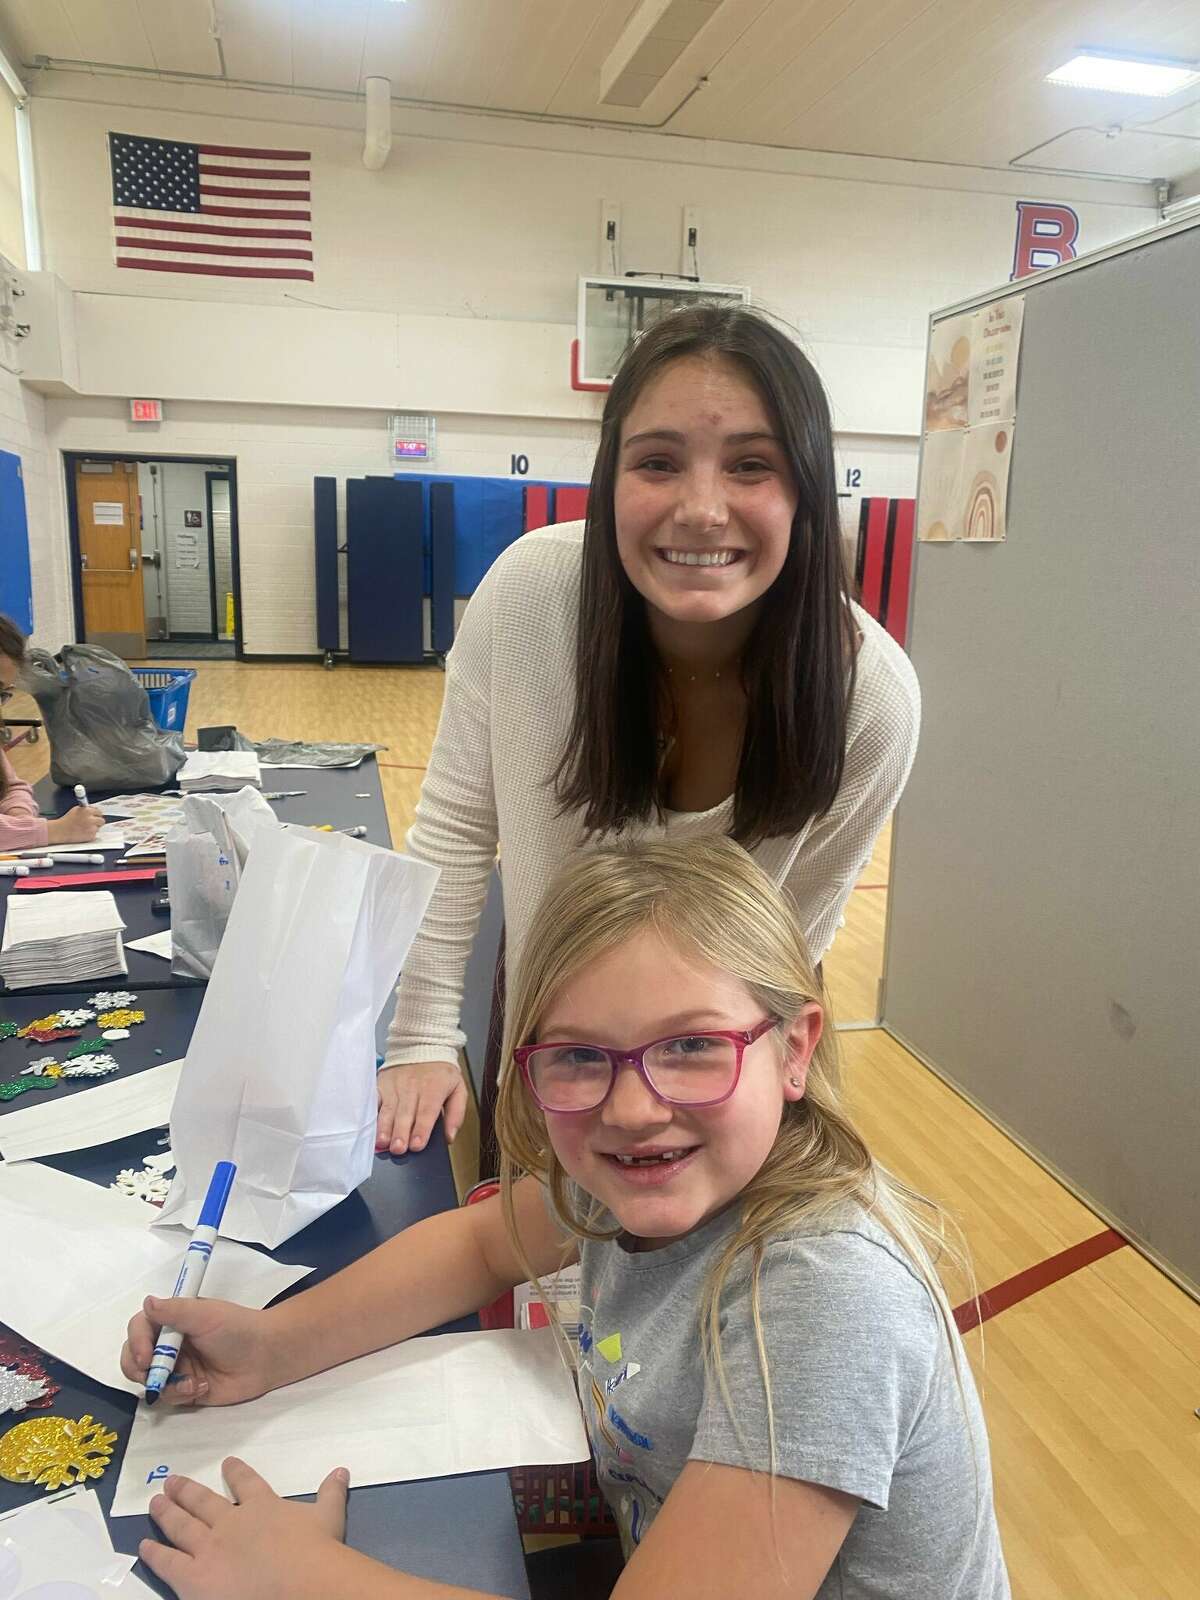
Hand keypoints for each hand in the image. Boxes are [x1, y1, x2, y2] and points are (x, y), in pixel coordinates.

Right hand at [45, 804, 104, 843]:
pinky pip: (94, 835)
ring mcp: (92, 828)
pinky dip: (90, 835)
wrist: (60, 831)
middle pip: (102, 821)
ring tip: (83, 828)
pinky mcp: (91, 836)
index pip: (99, 812)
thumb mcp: (76, 810)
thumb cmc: (67, 821)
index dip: (96, 814)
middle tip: (91, 823)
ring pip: (98, 828)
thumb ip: (87, 809)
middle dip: (97, 822)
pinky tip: (82, 833)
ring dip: (93, 828)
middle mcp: (91, 819)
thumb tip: (95, 809)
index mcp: (87, 811)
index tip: (94, 816)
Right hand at [121, 1294, 275, 1407]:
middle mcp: (169, 1343)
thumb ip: (175, 1311)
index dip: (137, 1342)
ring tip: (191, 1383)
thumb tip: (148, 1302)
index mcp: (172, 1320)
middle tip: (154, 1377)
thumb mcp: (207, 1315)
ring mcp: (176, 1368)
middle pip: (134, 1357)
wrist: (266, 1356)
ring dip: (165, 1384)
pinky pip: (167, 1397)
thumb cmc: (238, 1328)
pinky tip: (203, 1387)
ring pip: (148, 1381)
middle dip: (139, 1369)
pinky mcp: (184, 1389)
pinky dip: (180, 1394)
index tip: (146, 1357)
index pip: (139, 1328)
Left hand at [142, 1458, 348, 1599]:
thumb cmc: (317, 1550)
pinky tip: (143, 1545)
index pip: (246, 1483)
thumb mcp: (329, 1517)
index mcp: (262, 1506)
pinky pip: (168, 1562)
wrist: (299, 1583)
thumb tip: (342, 1469)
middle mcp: (230, 1521)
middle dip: (187, 1490)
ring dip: (166, 1513)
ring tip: (154, 1502)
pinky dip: (155, 1553)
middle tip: (171, 1481)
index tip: (227, 1462)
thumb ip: (331, 1493)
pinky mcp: (194, 1577)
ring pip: (181, 1525)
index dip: (235, 1471)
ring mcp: (209, 1548)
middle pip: (203, 1501)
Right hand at [375, 1060, 467, 1154]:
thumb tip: (449, 1137)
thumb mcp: (458, 1088)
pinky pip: (374, 1100)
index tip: (417, 1145)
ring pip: (389, 1109)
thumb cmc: (440, 1071)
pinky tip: (369, 1126)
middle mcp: (412, 1086)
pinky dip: (371, 1114)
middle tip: (398, 1149)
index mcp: (433, 1088)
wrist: (422, 1044)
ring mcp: (395, 1085)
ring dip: (385, 1127)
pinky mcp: (382, 1083)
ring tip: (382, 1142)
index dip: (421, 1129)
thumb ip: (456, 1113)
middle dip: (400, 1133)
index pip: (426, 1112)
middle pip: (405, 1113)